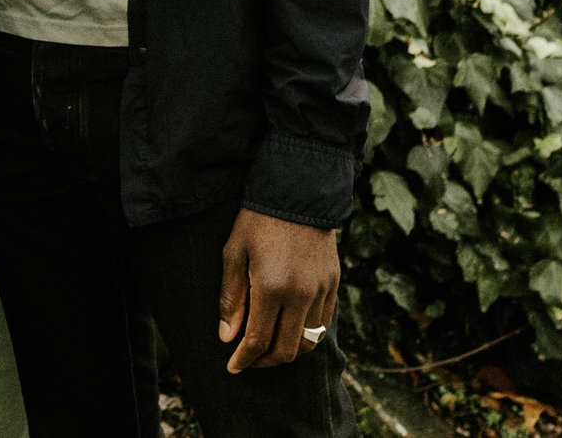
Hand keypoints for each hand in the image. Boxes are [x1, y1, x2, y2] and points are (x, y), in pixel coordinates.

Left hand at [218, 209, 338, 371]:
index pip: (259, 340)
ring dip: (288, 351)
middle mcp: (301, 294)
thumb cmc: (257, 220)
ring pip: (309, 341)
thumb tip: (227, 337)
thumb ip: (230, 298)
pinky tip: (290, 329)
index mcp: (271, 287)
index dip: (244, 359)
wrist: (297, 192)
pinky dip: (307, 334)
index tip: (233, 367)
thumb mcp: (233, 253)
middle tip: (249, 361)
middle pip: (287, 350)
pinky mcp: (334, 284)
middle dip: (265, 362)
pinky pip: (324, 323)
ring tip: (269, 347)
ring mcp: (321, 290)